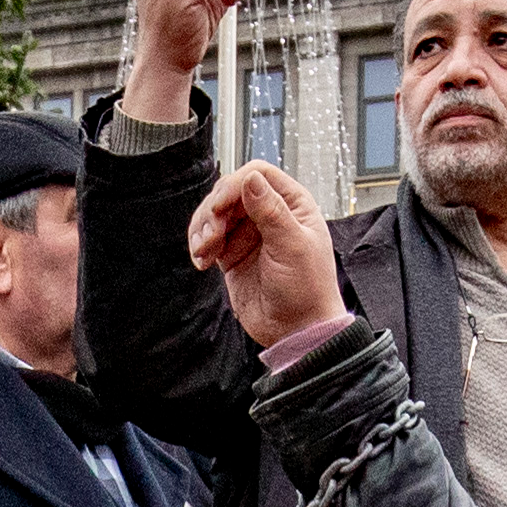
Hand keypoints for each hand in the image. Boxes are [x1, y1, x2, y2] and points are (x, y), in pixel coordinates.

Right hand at [183, 160, 341, 353]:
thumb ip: (271, 211)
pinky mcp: (233, 254)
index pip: (258, 175)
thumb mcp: (292, 246)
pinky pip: (208, 239)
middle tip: (211, 235)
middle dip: (214, 210)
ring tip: (203, 250)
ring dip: (202, 228)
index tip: (219, 207)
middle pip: (230, 192)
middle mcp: (270, 214)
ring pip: (215, 214)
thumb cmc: (307, 290)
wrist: (297, 330)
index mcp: (293, 204)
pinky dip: (199, 246)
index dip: (234, 186)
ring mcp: (249, 234)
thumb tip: (251, 179)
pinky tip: (202, 261)